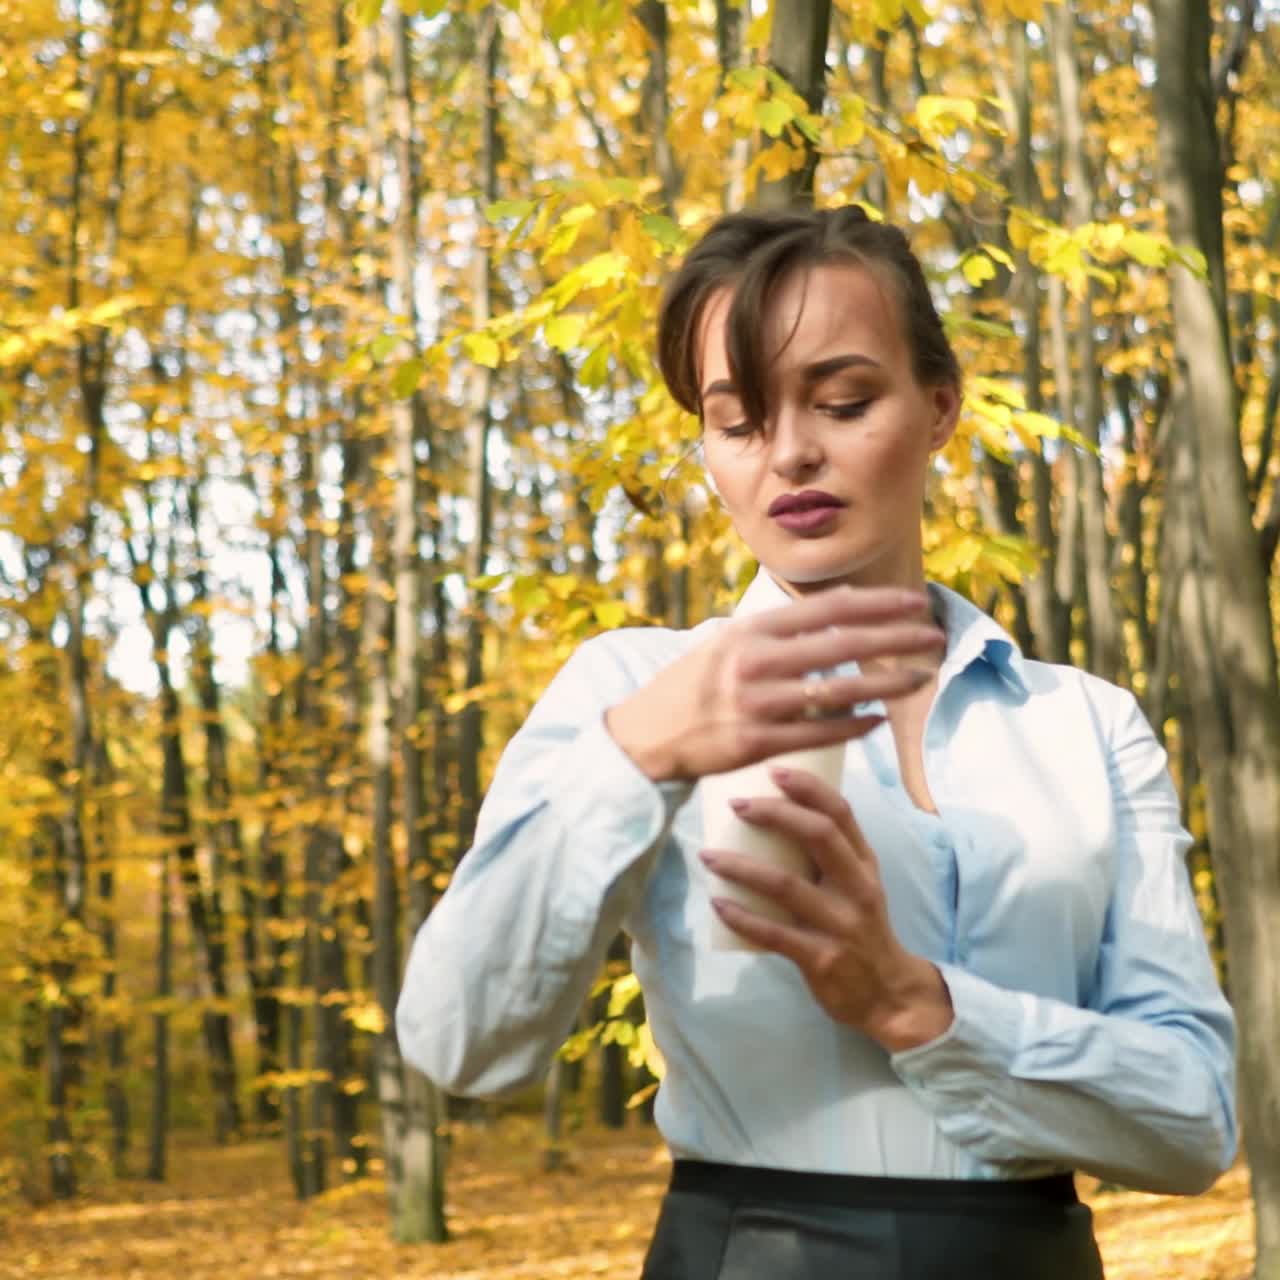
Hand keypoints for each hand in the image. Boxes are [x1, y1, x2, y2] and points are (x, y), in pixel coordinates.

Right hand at [605, 584, 943, 782]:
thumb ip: (774, 630)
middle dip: (896, 638)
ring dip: (887, 682)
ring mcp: (757, 703)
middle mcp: (755, 661)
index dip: (876, 604)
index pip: (827, 609)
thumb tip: (832, 613)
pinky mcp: (757, 743)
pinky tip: (880, 719)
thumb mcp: (724, 642)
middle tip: (934, 635)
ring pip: (839, 690)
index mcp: (750, 630)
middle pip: (843, 644)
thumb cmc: (690, 686)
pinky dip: (854, 726)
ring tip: (920, 676)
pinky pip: (820, 733)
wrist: (644, 737)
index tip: (913, 603)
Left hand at [698, 766, 953, 1052]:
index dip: (808, 788)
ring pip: (786, 884)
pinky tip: (717, 902)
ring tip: (708, 856)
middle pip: (818, 836)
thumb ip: (828, 855)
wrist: (887, 993)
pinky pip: (774, 933)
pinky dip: (742, 916)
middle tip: (737, 805)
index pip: (840, 813)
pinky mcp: (822, 958)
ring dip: (741, 867)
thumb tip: (773, 814)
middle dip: (775, 814)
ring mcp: (841, 924)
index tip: (774, 770)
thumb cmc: (860, 928)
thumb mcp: (857, 885)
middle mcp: (857, 888)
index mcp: (864, 864)